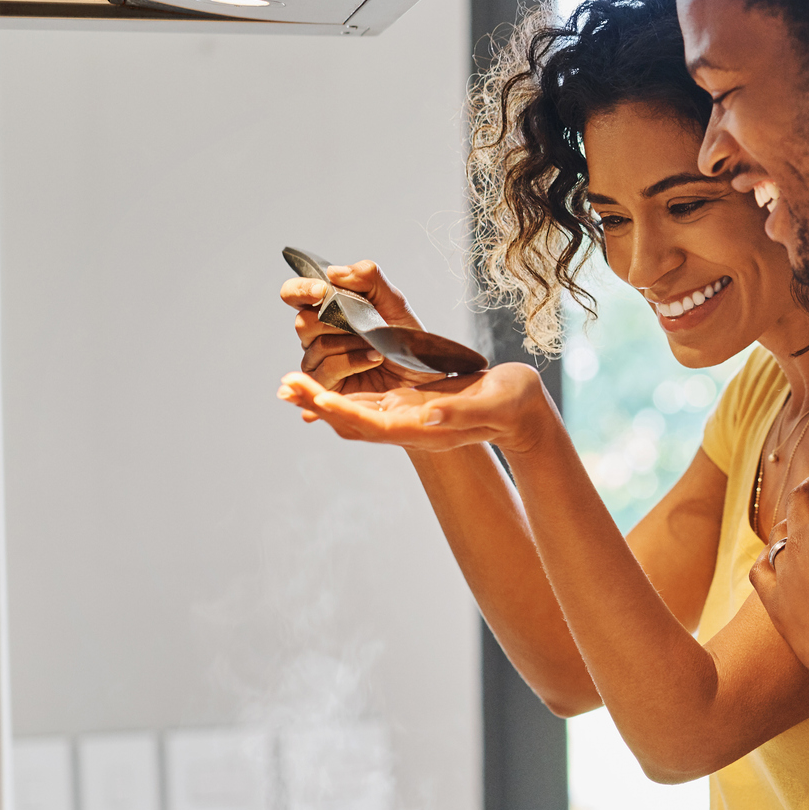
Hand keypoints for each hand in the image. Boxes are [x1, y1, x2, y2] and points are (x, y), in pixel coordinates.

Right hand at [279, 259, 440, 394]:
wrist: (422, 372)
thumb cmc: (405, 336)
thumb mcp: (393, 300)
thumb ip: (368, 277)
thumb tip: (334, 272)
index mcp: (325, 309)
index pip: (293, 294)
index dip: (300, 290)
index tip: (321, 290)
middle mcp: (315, 335)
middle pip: (303, 322)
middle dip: (340, 322)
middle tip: (366, 325)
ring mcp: (318, 361)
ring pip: (318, 346)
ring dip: (354, 343)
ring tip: (377, 344)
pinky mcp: (326, 385)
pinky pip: (328, 368)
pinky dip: (355, 361)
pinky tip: (374, 359)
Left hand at [279, 360, 559, 457]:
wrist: (524, 412)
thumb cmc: (514, 406)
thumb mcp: (494, 404)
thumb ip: (461, 412)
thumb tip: (428, 413)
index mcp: (425, 428)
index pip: (372, 423)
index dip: (339, 410)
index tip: (311, 395)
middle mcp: (409, 426)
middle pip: (352, 420)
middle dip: (317, 404)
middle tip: (284, 384)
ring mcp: (407, 416)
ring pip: (353, 412)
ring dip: (321, 399)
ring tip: (290, 383)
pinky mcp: (409, 404)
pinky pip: (365, 402)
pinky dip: (339, 393)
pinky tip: (322, 381)